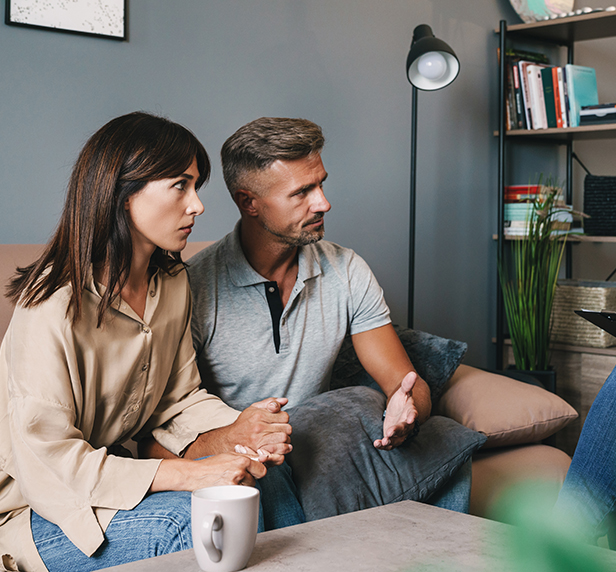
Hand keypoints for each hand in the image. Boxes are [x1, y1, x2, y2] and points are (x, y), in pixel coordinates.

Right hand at [150, 453, 266, 492]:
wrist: (195, 474)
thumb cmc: (212, 464)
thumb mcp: (230, 455)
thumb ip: (246, 457)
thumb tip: (261, 460)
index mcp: (242, 460)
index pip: (262, 470)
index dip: (258, 472)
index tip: (255, 473)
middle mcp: (239, 471)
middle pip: (255, 480)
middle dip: (249, 479)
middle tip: (238, 478)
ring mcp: (234, 483)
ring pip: (248, 488)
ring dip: (242, 487)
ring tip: (230, 483)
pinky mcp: (228, 493)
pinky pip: (239, 495)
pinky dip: (235, 494)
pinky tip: (227, 490)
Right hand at [222, 397, 292, 464]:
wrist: (230, 439)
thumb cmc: (244, 422)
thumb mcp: (255, 408)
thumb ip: (270, 402)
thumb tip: (285, 400)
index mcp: (260, 415)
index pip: (285, 416)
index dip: (284, 419)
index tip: (279, 421)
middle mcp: (259, 427)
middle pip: (287, 428)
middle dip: (286, 429)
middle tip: (281, 430)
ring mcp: (259, 440)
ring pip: (284, 439)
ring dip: (286, 440)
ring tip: (280, 438)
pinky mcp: (259, 452)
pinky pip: (279, 451)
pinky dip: (283, 449)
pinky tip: (280, 446)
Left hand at [373, 371, 418, 450]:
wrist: (399, 409)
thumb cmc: (402, 400)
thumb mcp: (403, 391)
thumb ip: (407, 384)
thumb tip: (412, 373)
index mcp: (410, 412)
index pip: (413, 414)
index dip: (412, 416)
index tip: (411, 419)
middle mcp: (407, 424)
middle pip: (404, 429)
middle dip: (397, 431)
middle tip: (389, 432)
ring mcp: (400, 432)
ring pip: (397, 439)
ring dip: (390, 441)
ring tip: (383, 441)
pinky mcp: (393, 438)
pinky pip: (390, 444)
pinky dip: (383, 445)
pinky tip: (376, 443)